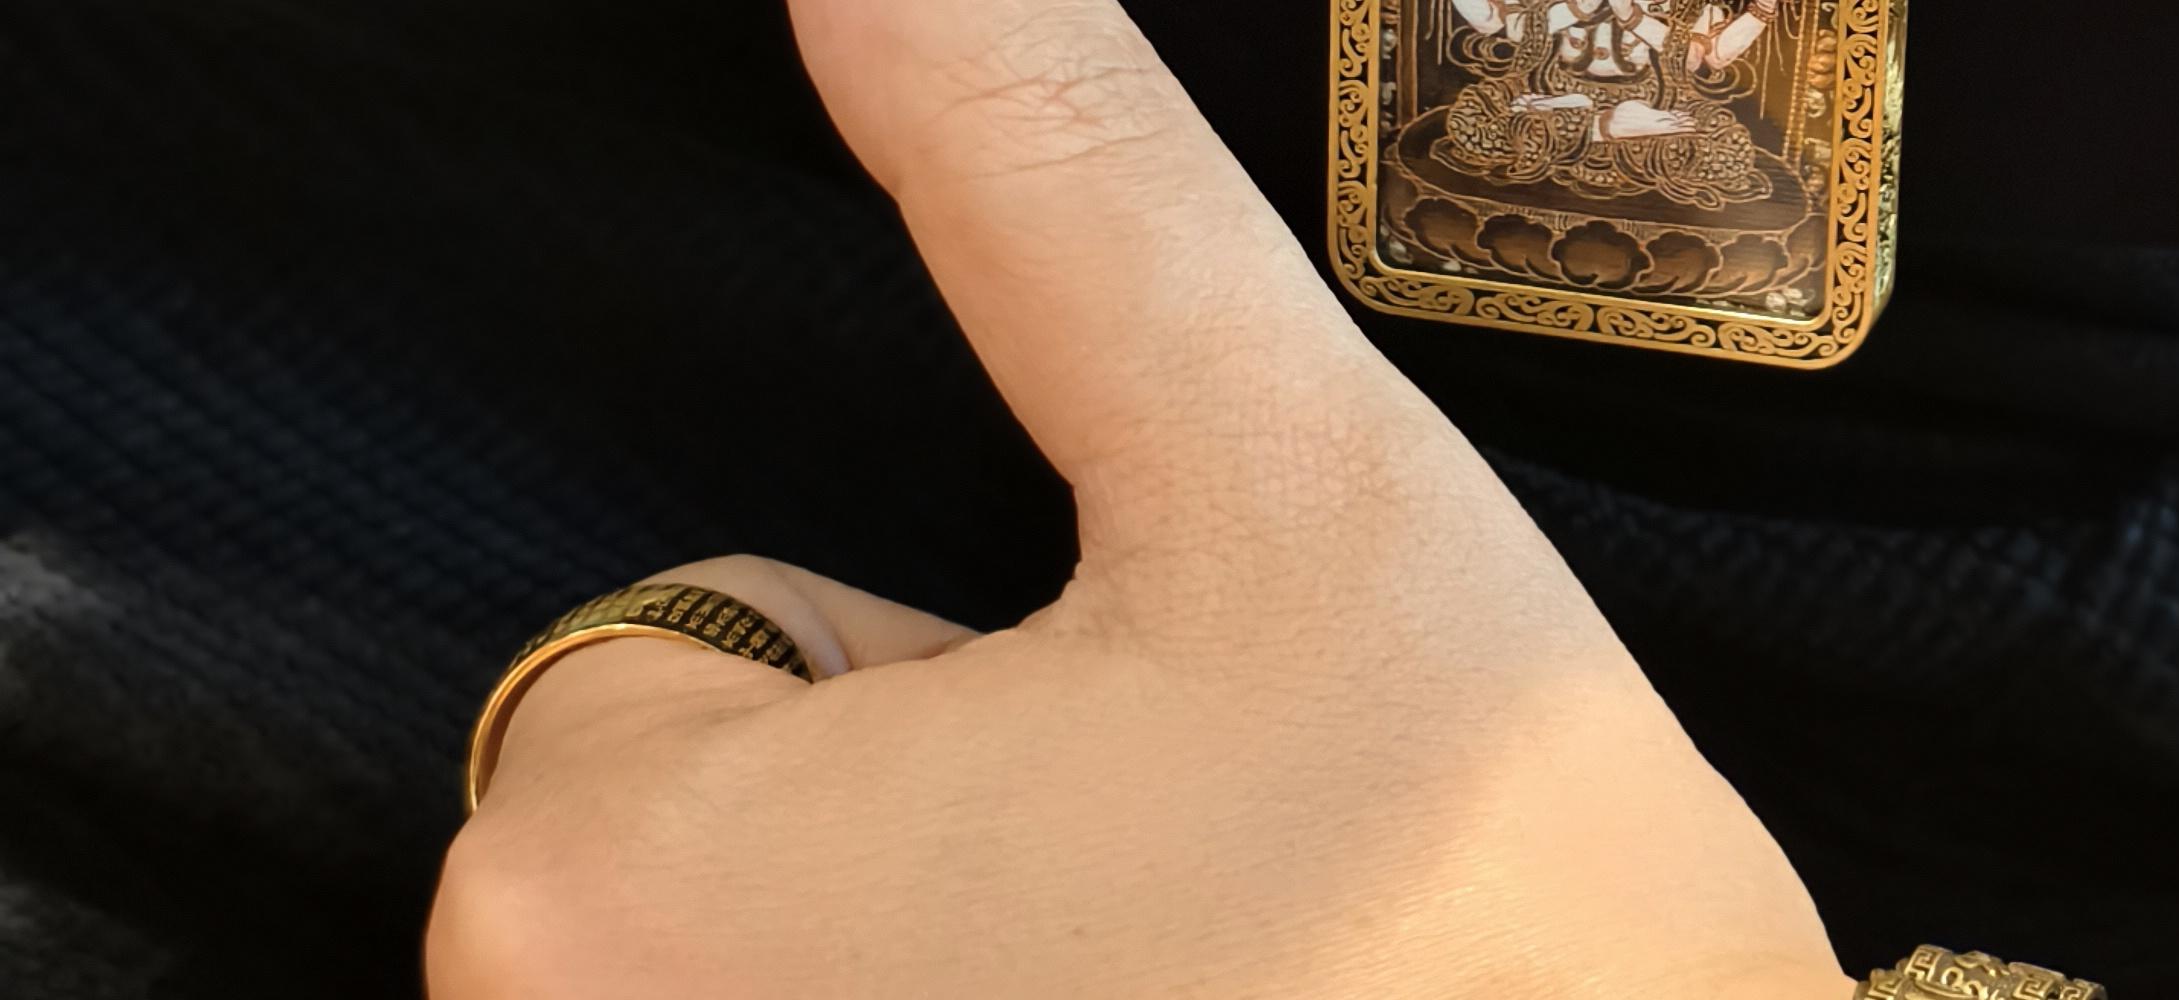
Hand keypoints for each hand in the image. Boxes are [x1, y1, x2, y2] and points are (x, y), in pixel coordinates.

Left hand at [422, 1, 1849, 997]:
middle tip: (1175, 872)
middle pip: (702, 814)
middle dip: (915, 808)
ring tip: (1187, 980)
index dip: (921, 655)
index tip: (1132, 758)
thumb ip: (1048, 173)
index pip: (679, 631)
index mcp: (604, 894)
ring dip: (948, 944)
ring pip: (778, 956)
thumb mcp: (1271, 468)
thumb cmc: (1481, 891)